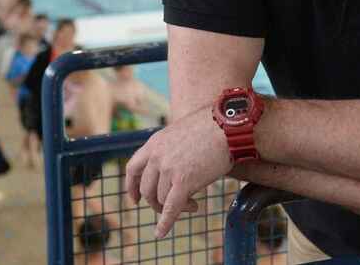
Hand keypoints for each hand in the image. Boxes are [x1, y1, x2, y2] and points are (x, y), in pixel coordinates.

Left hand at [125, 104, 231, 237]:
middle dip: (156, 202)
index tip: (135, 199)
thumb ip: (173, 149)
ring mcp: (168, 169)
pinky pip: (171, 208)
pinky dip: (165, 223)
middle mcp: (157, 156)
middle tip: (171, 206)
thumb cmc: (213, 126)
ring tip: (192, 205)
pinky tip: (161, 233)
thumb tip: (177, 164)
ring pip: (161, 200)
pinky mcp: (184, 182)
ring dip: (174, 208)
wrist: (228, 126)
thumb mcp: (183, 132)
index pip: (133, 168)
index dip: (132, 186)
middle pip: (147, 189)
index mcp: (155, 143)